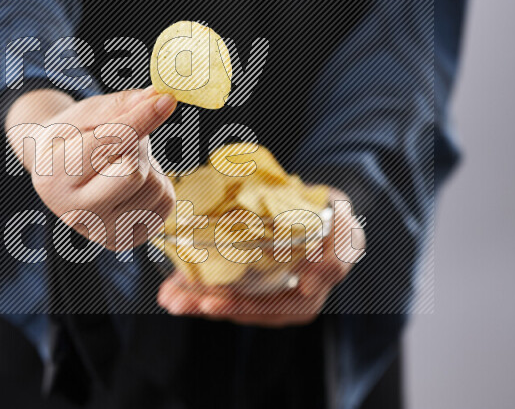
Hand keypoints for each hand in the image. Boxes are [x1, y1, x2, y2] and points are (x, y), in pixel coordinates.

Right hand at [6, 87, 176, 250]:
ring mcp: (101, 233)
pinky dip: (158, 185)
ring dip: (148, 165)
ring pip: (155, 188)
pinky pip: (165, 205)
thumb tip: (159, 97)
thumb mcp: (84, 114)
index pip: (111, 145)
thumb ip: (120, 105)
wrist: (58, 172)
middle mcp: (75, 213)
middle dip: (137, 147)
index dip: (140, 118)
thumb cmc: (70, 137)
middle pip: (133, 173)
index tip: (164, 100)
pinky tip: (133, 182)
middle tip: (125, 139)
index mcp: (53, 177)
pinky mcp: (126, 239)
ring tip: (123, 160)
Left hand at [157, 190, 364, 326]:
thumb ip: (336, 260)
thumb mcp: (346, 235)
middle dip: (205, 305)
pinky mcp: (247, 276)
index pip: (267, 309)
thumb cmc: (336, 221)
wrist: (323, 205)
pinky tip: (172, 286)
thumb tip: (309, 287)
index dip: (237, 307)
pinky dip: (196, 286)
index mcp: (303, 299)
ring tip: (167, 297)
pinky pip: (222, 286)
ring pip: (227, 300)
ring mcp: (262, 290)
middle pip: (240, 309)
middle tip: (176, 301)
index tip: (209, 302)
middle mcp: (280, 300)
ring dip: (194, 299)